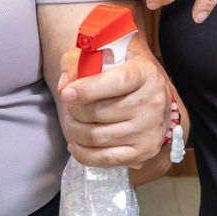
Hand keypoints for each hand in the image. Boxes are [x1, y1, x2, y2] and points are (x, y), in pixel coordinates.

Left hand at [55, 44, 172, 168]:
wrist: (149, 94)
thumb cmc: (119, 73)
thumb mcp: (99, 56)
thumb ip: (76, 63)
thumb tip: (64, 87)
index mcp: (144, 73)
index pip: (118, 82)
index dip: (88, 89)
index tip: (67, 94)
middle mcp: (152, 102)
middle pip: (100, 112)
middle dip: (74, 111)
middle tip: (69, 107)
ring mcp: (150, 130)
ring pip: (98, 136)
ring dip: (75, 131)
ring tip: (72, 122)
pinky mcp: (144, 151)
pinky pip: (106, 158)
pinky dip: (84, 154)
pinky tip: (75, 143)